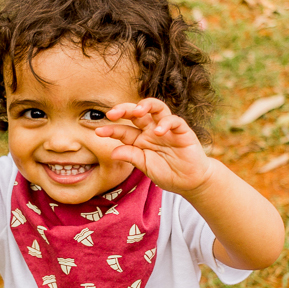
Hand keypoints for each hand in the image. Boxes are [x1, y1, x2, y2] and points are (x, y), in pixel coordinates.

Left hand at [95, 98, 215, 194]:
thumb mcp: (145, 166)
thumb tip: (113, 152)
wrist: (190, 182)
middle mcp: (151, 130)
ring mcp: (166, 128)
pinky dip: (165, 123)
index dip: (111, 129)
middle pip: (137, 113)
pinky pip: (173, 120)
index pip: (123, 130)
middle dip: (124, 109)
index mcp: (140, 139)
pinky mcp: (182, 130)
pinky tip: (158, 131)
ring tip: (137, 111)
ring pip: (156, 107)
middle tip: (112, 113)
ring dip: (145, 105)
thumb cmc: (168, 173)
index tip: (98, 131)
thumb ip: (131, 156)